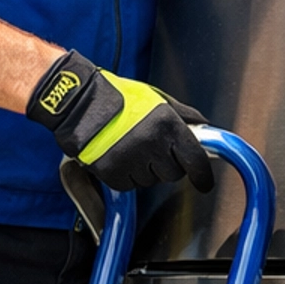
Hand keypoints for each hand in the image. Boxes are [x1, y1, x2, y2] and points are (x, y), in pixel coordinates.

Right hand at [26, 51, 213, 191]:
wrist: (80, 102)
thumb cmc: (118, 97)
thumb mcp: (156, 99)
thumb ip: (183, 115)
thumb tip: (203, 127)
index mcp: (167, 125)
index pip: (195, 160)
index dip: (202, 175)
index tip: (204, 182)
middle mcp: (151, 145)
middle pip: (173, 174)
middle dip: (168, 165)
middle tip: (154, 149)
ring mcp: (131, 161)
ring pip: (151, 181)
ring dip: (146, 170)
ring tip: (132, 147)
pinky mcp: (113, 173)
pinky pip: (130, 185)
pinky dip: (128, 175)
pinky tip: (119, 156)